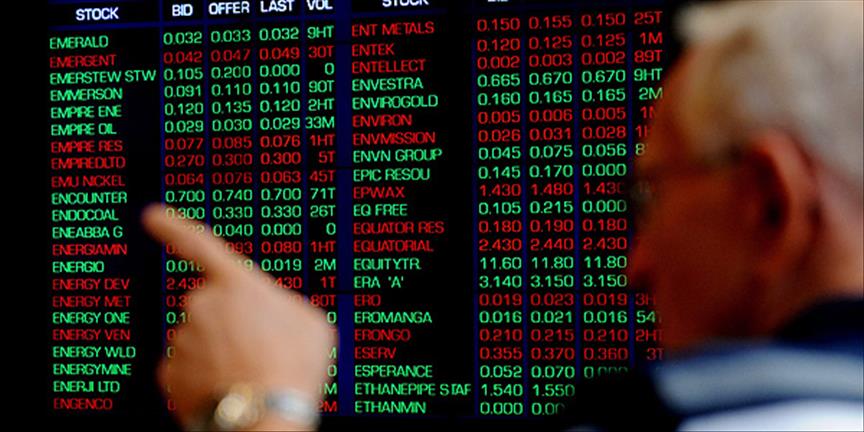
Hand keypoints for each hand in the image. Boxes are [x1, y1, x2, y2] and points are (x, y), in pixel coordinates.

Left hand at [142, 204, 334, 429]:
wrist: (267, 415)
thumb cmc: (293, 367)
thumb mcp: (309, 322)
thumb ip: (281, 305)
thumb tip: (269, 313)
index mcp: (237, 283)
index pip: (197, 244)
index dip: (173, 227)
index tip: (152, 216)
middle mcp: (201, 305)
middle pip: (210, 307)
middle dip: (229, 325)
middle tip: (260, 350)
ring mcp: (182, 340)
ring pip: (198, 340)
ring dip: (220, 353)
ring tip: (249, 373)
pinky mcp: (170, 373)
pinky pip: (186, 369)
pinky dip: (204, 378)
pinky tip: (229, 387)